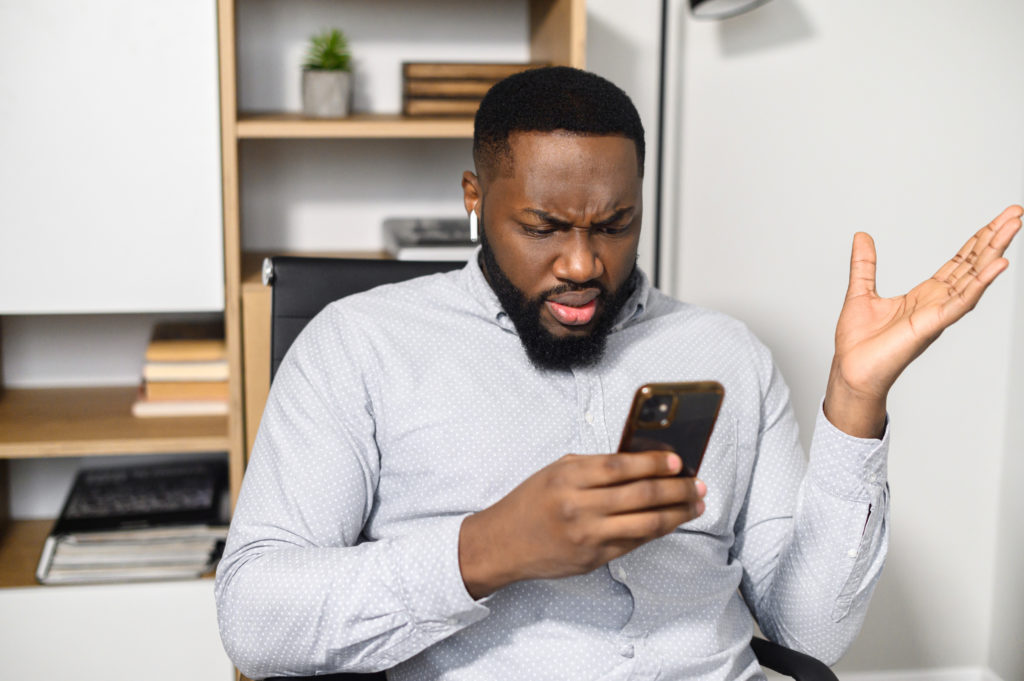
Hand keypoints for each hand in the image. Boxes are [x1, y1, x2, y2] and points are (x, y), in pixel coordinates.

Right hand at [458, 451, 706, 598]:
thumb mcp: (556, 472)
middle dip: (676, 489)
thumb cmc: (530, 502)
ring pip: (645, 523)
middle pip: (640, 495)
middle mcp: (578, 507)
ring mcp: (587, 536)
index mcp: (568, 477)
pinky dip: (657, 530)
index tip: (679, 460)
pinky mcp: (593, 559)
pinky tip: (672, 521)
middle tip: (698, 484)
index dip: (654, 463)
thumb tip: (641, 462)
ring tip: (696, 504)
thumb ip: (594, 467)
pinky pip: (634, 543)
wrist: (502, 543)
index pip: (621, 467)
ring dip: (677, 513)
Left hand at [825, 204, 1021, 436]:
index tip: (997, 219)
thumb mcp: (861, 292)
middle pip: (973, 265)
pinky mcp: (931, 326)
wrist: (849, 371)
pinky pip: (961, 302)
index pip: (959, 262)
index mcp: (925, 296)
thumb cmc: (858, 342)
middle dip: (995, 238)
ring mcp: (937, 314)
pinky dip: (980, 283)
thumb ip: (864, 264)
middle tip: (1016, 213)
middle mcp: (937, 303)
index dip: (978, 240)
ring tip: (1013, 227)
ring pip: (974, 278)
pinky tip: (998, 264)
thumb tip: (861, 236)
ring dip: (994, 252)